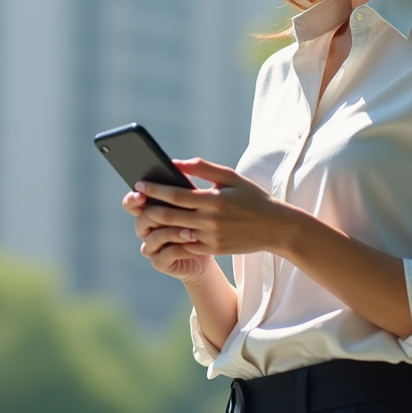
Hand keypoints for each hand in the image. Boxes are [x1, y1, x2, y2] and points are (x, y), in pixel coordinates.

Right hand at [122, 190, 214, 283]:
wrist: (207, 252)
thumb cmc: (199, 223)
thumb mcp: (191, 205)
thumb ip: (181, 191)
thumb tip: (180, 171)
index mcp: (148, 212)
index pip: (132, 203)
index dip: (133, 199)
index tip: (142, 195)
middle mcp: (145, 230)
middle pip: (142, 220)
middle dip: (160, 216)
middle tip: (178, 213)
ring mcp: (150, 247)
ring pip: (154, 237)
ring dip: (174, 233)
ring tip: (192, 232)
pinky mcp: (159, 262)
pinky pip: (165, 255)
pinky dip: (180, 249)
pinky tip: (194, 246)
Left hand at [134, 158, 294, 256]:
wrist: (276, 228)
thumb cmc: (252, 198)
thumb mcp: (231, 177)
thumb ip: (202, 168)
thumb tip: (175, 163)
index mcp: (213, 200)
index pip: (175, 194)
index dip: (154, 189)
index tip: (139, 184)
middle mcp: (210, 220)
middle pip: (170, 215)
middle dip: (149, 208)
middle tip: (135, 202)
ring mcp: (211, 237)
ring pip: (174, 233)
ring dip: (156, 226)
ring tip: (143, 218)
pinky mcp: (213, 249)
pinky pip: (185, 246)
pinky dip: (170, 241)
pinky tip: (160, 234)